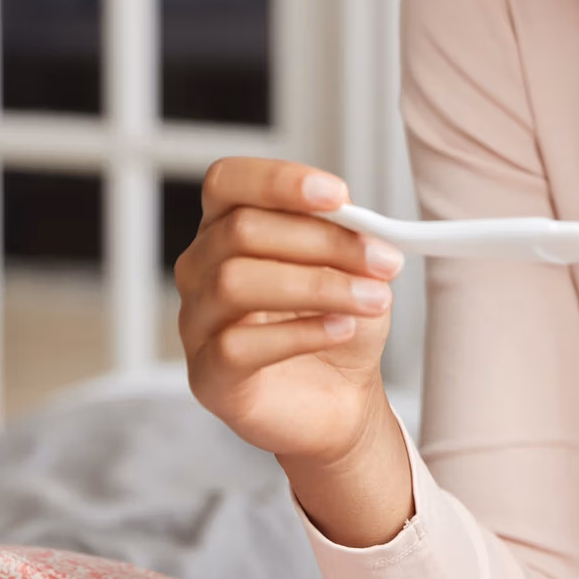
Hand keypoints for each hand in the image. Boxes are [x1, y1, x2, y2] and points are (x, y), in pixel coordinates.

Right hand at [175, 159, 404, 468]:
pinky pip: (237, 345)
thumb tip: (361, 221)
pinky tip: (340, 329)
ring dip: (318, 286)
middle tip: (383, 261)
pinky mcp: (208, 377)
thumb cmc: (337, 324)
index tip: (338, 195)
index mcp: (227, 228)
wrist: (341, 398)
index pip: (228, 182)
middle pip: (241, 231)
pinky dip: (299, 333)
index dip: (278, 181)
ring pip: (235, 282)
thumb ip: (348, 237)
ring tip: (372, 300)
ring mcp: (196, 323)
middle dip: (323, 242)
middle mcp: (200, 269)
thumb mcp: (353, 269)